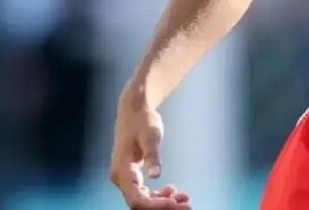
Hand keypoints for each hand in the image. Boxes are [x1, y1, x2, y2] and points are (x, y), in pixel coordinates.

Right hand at [110, 91, 191, 208]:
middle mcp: (121, 178)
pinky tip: (174, 191)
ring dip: (163, 203)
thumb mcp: (150, 136)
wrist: (134, 109)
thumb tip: (155, 175)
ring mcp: (126, 178)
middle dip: (163, 207)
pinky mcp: (133, 175)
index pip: (137, 199)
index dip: (157, 206)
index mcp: (122, 171)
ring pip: (144, 200)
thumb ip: (152, 156)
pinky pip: (144, 193)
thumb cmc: (142, 120)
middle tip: (187, 205)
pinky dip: (159, 196)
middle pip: (141, 203)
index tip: (177, 203)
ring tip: (185, 199)